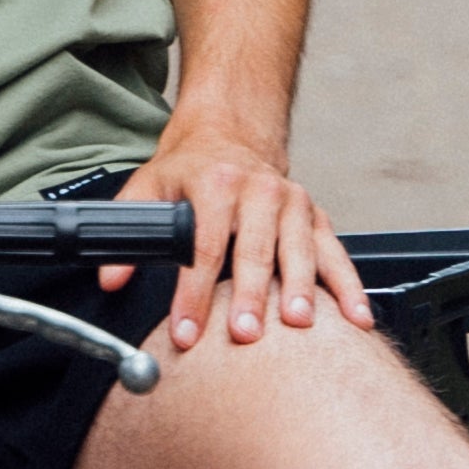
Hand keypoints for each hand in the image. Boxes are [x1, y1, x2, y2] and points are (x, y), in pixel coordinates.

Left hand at [116, 128, 373, 359]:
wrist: (231, 134)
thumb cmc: (190, 170)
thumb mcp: (148, 186)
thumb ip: (131, 229)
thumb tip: (111, 279)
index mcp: (215, 185)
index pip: (203, 246)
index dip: (193, 293)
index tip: (187, 330)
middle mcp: (259, 191)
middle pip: (254, 251)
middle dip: (249, 296)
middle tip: (245, 334)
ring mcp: (293, 203)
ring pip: (299, 252)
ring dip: (301, 291)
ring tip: (298, 325)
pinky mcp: (316, 217)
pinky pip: (336, 254)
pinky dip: (350, 287)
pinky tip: (356, 318)